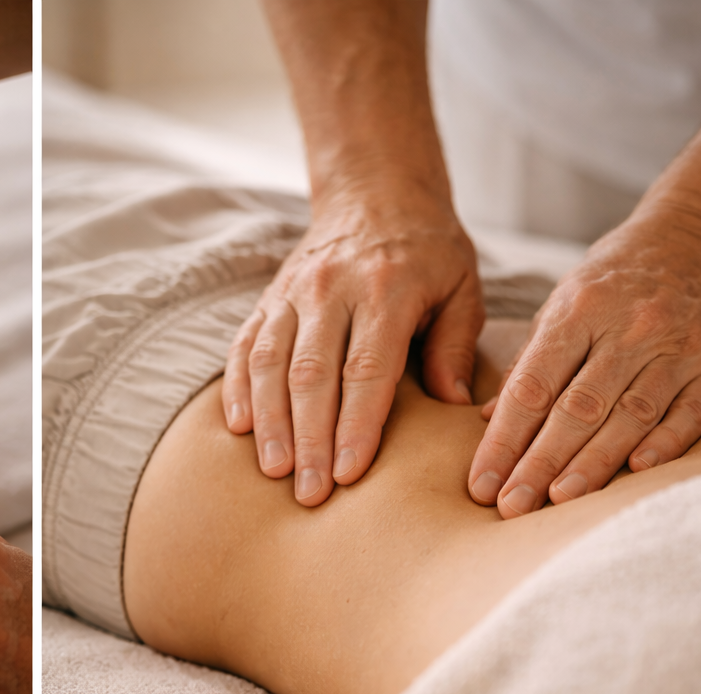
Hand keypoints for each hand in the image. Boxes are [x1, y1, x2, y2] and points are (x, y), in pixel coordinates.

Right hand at [222, 184, 483, 504]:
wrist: (376, 194)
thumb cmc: (429, 252)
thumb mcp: (463, 287)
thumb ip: (455, 345)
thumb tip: (453, 406)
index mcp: (386, 289)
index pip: (366, 369)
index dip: (356, 425)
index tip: (350, 474)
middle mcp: (332, 289)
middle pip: (312, 375)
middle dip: (310, 439)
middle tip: (310, 493)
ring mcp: (293, 293)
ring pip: (271, 364)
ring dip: (270, 423)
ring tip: (274, 471)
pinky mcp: (268, 299)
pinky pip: (245, 347)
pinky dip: (237, 388)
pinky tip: (239, 428)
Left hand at [468, 206, 700, 517]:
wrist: (699, 242)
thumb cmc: (612, 286)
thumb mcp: (561, 307)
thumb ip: (528, 364)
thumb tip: (486, 420)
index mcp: (577, 312)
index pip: (532, 387)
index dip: (504, 440)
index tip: (482, 484)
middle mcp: (629, 328)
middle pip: (577, 408)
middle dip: (539, 462)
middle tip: (511, 507)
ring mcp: (679, 346)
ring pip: (630, 415)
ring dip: (593, 463)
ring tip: (559, 501)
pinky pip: (690, 413)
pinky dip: (664, 444)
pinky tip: (635, 473)